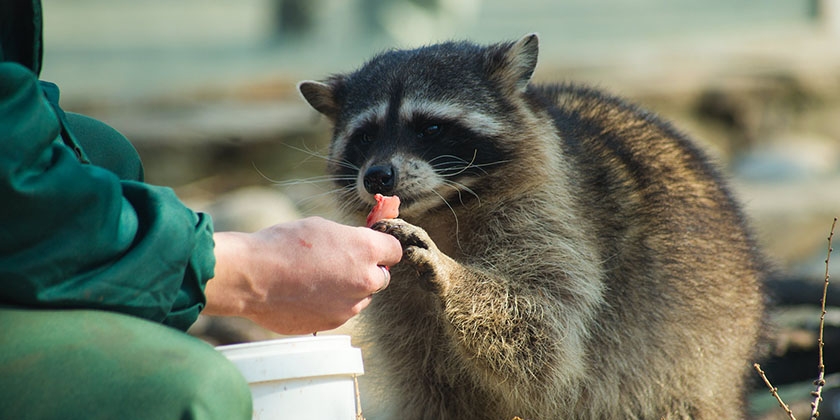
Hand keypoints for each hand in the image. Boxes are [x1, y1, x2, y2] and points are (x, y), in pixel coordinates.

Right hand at [203, 217, 401, 333]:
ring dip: (349, 289)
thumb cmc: (283, 245)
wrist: (252, 277)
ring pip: (361, 298)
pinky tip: (307, 293)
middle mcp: (364, 280)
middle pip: (381, 277)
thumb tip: (365, 238)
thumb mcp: (322, 226)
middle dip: (367, 270)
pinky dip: (330, 304)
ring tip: (317, 278)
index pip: (395, 250)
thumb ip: (350, 237)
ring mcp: (349, 306)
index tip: (371, 246)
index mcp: (365, 250)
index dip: (382, 247)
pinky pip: (340, 312)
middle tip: (341, 262)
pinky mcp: (332, 324)